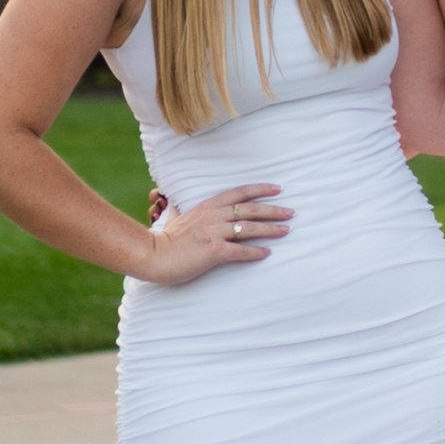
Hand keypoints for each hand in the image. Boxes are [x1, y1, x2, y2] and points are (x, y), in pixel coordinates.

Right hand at [145, 183, 290, 282]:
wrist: (152, 255)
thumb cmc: (165, 239)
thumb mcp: (177, 218)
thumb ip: (185, 212)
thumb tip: (179, 206)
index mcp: (207, 206)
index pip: (240, 193)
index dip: (260, 190)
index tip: (277, 189)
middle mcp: (214, 216)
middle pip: (250, 209)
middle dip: (273, 210)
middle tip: (291, 212)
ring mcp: (214, 233)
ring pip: (249, 228)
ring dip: (270, 229)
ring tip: (286, 230)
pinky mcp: (213, 251)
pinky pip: (240, 251)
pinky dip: (255, 252)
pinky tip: (266, 253)